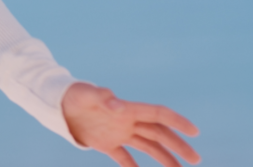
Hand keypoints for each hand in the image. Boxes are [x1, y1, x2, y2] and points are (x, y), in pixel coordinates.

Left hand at [61, 82, 200, 166]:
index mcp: (127, 109)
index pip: (157, 114)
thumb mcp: (85, 94)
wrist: (57, 104)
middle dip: (178, 145)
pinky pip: (124, 158)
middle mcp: (127, 121)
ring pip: (148, 146)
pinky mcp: (106, 143)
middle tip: (196, 159)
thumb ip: (101, 97)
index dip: (176, 121)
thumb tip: (116, 103)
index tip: (194, 132)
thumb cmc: (73, 95)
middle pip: (159, 133)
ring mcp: (118, 133)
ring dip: (164, 158)